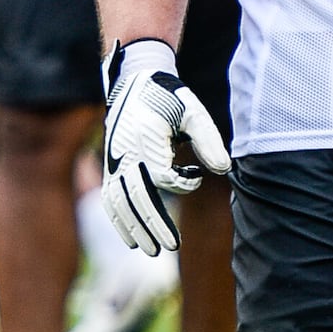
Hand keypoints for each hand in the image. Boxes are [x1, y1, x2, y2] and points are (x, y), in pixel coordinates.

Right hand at [101, 38, 230, 255]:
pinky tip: (130, 240)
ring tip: (150, 250)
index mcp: (145, 139)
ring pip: (120, 203)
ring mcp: (114, 161)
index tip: (195, 176)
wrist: (136, 82)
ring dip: (134, 228)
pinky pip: (109, 198)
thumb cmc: (169, 97)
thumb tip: (222, 169)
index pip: (162, 176)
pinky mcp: (110, 165)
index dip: (182, 183)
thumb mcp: (193, 111)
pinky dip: (118, 220)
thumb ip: (208, 139)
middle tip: (171, 247)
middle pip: (138, 197)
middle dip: (154, 224)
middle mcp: (124, 152)